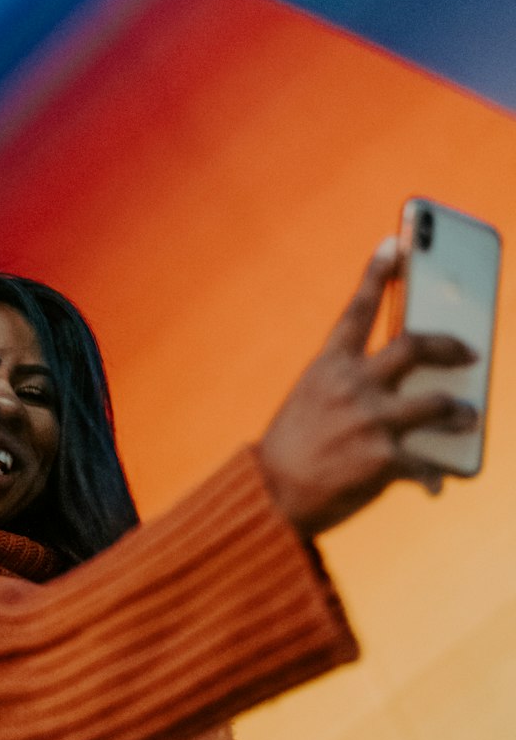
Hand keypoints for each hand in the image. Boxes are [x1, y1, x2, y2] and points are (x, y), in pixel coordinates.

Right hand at [257, 239, 477, 540]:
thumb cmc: (292, 448)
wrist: (271, 495)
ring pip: (436, 403)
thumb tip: (399, 390)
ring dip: (459, 411)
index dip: (377, 273)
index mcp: (328, 366)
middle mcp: (352, 385)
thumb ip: (348, 386)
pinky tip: (436, 485)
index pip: (357, 309)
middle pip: (413, 346)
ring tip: (468, 415)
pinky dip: (432, 476)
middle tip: (468, 350)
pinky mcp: (384, 458)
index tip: (394, 244)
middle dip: (448, 345)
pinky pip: (425, 463)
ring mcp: (370, 420)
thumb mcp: (311, 401)